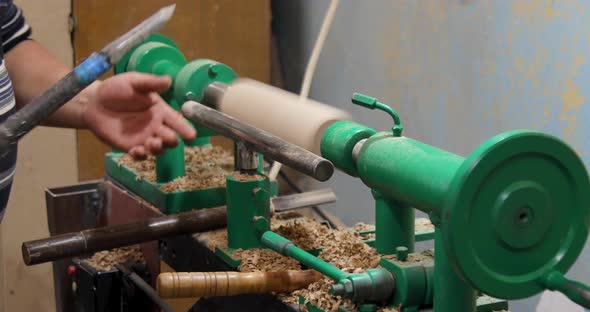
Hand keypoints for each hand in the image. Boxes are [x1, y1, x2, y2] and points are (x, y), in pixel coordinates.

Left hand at [82, 72, 196, 158]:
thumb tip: (168, 80)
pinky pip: (140, 156)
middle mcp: (155, 126)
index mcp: (160, 111)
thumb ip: (151, 83)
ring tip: (152, 143)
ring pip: (158, 149)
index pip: (177, 121)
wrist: (94, 102)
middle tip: (167, 137)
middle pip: (171, 138)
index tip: (191, 135)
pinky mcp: (130, 147)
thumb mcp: (134, 81)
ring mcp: (144, 138)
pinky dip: (141, 155)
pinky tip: (137, 150)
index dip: (185, 128)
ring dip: (158, 149)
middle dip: (172, 140)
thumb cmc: (116, 89)